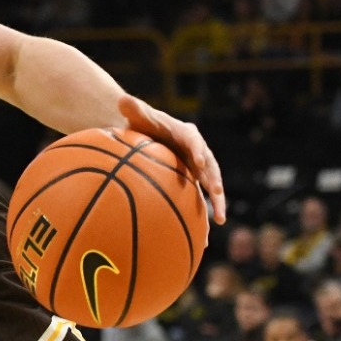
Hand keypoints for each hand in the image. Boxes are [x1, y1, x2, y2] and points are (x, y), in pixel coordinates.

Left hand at [118, 95, 226, 223]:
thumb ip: (133, 108)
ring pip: (210, 188)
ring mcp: (196, 170)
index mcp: (186, 134)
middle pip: (210, 168)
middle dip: (215, 181)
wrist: (144, 134)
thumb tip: (121, 98)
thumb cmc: (141, 123)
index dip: (198, 152)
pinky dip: (202, 219)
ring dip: (216, 204)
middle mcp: (197, 153)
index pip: (195, 142)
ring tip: (219, 222)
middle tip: (217, 194)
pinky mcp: (192, 183)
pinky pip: (199, 202)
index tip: (201, 163)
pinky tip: (202, 241)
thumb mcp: (138, 115)